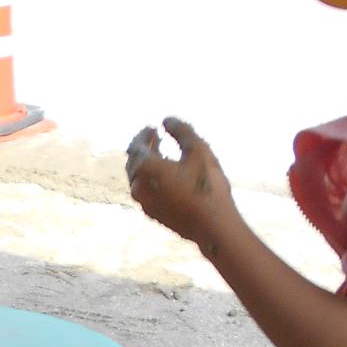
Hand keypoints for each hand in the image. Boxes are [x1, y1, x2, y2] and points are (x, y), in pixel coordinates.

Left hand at [126, 118, 241, 254]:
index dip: (143, 134)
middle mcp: (138, 187)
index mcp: (145, 169)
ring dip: (147, 164)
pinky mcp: (153, 215)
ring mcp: (144, 203)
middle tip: (154, 137)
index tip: (153, 127)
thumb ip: (181, 131)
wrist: (213, 227)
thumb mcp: (198, 150)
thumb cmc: (206, 185)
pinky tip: (167, 177)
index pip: (135, 146)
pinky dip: (152, 179)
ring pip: (139, 178)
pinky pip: (147, 191)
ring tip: (161, 154)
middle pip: (134, 162)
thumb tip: (166, 120)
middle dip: (143, 147)